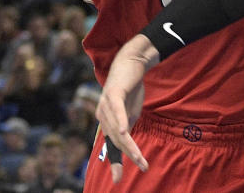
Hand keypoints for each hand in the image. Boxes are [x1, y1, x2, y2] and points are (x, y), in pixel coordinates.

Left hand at [94, 34, 159, 180]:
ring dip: (131, 146)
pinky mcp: (113, 93)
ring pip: (118, 130)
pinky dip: (121, 121)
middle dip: (128, 156)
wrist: (131, 64)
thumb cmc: (130, 89)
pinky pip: (117, 110)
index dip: (115, 162)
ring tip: (141, 158)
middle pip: (116, 140)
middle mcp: (101, 114)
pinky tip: (125, 132)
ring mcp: (105, 104)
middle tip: (142, 167)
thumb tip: (127, 145)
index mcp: (105, 121)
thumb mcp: (131, 113)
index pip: (111, 145)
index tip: (118, 180)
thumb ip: (127, 129)